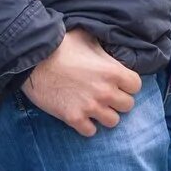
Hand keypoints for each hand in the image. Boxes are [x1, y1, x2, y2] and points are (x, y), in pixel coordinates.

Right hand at [21, 28, 142, 136]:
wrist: (33, 60)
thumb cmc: (61, 46)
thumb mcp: (88, 38)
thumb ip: (105, 49)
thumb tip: (111, 47)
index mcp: (113, 71)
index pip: (136, 86)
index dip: (128, 84)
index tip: (119, 83)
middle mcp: (105, 92)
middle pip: (128, 105)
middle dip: (118, 100)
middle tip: (106, 95)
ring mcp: (90, 107)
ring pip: (113, 122)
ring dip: (105, 115)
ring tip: (95, 107)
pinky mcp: (73, 118)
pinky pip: (90, 132)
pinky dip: (87, 126)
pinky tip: (81, 115)